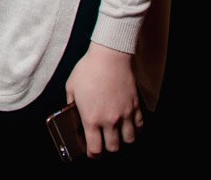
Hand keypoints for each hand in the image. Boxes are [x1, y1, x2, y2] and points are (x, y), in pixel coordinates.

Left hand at [65, 42, 142, 156]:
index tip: (92, 152)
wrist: (109, 56)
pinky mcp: (135, 106)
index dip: (93, 154)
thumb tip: (71, 112)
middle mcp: (109, 120)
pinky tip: (130, 125)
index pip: (95, 149)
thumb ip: (71, 103)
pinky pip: (140, 126)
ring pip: (129, 140)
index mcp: (91, 118)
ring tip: (117, 134)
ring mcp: (124, 114)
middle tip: (103, 141)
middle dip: (107, 148)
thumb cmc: (88, 69)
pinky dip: (136, 129)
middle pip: (113, 148)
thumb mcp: (71, 87)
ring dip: (123, 140)